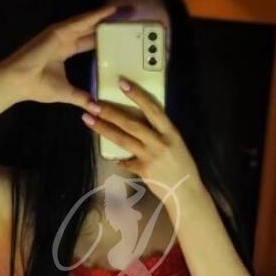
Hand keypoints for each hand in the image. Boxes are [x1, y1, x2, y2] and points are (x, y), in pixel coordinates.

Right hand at [0, 2, 118, 109]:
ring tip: (120, 10)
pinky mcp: (57, 31)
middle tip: (125, 17)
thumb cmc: (38, 87)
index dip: (102, 38)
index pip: (88, 42)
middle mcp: (64, 40)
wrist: (18, 82)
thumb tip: (95, 108)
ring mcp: (60, 34)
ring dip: (102, 16)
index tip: (118, 36)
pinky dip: (92, 16)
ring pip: (85, 22)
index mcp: (65, 51)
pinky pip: (78, 22)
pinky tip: (106, 12)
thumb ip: (81, 97)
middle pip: (89, 29)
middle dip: (105, 24)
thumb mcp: (66, 93)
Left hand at [82, 78, 201, 204]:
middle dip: (110, 112)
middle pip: (131, 123)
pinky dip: (120, 159)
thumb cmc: (183, 166)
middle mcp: (160, 142)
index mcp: (170, 132)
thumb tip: (142, 123)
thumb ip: (160, 133)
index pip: (152, 109)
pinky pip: (126, 162)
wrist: (187, 193)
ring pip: (123, 139)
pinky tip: (113, 158)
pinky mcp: (144, 170)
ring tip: (88, 119)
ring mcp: (151, 157)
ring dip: (103, 129)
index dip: (137, 95)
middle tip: (92, 103)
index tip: (122, 83)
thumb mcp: (176, 144)